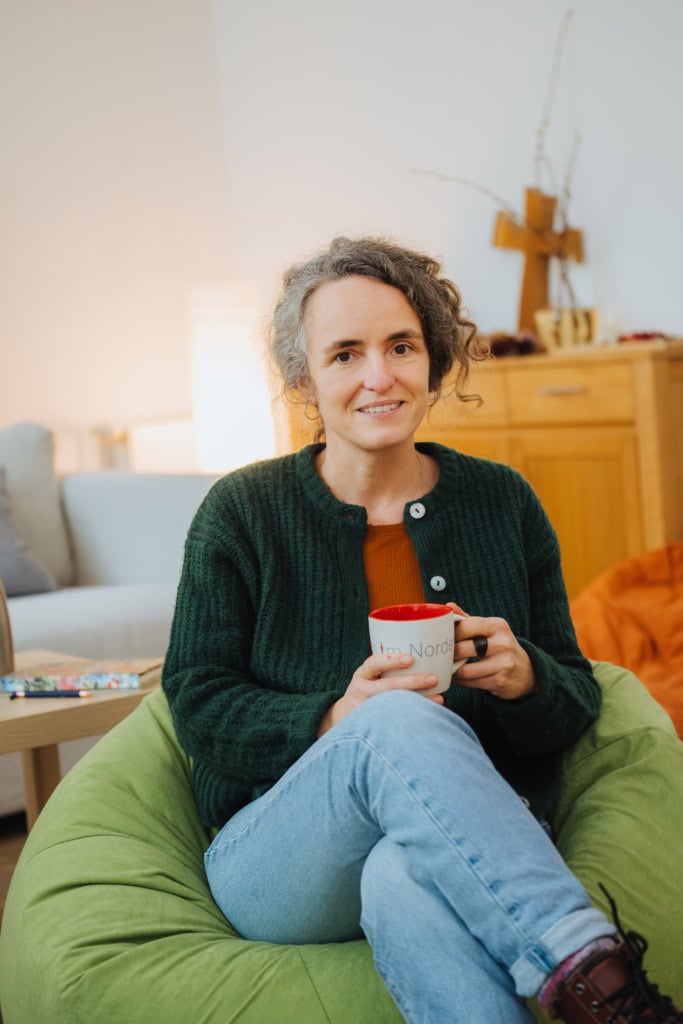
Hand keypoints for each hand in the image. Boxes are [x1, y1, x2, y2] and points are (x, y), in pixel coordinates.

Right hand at [317, 652, 443, 735]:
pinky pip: (396, 722)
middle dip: (412, 683)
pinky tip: (430, 714)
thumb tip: (420, 655)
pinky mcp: (374, 726)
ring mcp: (367, 710)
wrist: (343, 717)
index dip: (392, 660)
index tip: (411, 659)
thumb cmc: (365, 691)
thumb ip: (385, 668)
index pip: (374, 663)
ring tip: (439, 699)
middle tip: (433, 679)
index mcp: (362, 675)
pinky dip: (414, 718)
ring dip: (418, 702)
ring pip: (393, 706)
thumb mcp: (367, 676)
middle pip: (387, 687)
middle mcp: (362, 692)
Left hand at [448, 605, 535, 700]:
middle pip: (463, 649)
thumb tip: (448, 606)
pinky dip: (461, 681)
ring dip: (453, 670)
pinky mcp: (500, 681)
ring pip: (465, 670)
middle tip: (444, 655)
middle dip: (450, 654)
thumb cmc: (500, 647)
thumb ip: (467, 619)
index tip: (444, 639)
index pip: (465, 627)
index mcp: (497, 626)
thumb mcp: (488, 629)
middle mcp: (502, 643)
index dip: (450, 634)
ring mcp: (503, 663)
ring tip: (450, 667)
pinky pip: (471, 683)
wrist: (525, 671)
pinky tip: (460, 677)